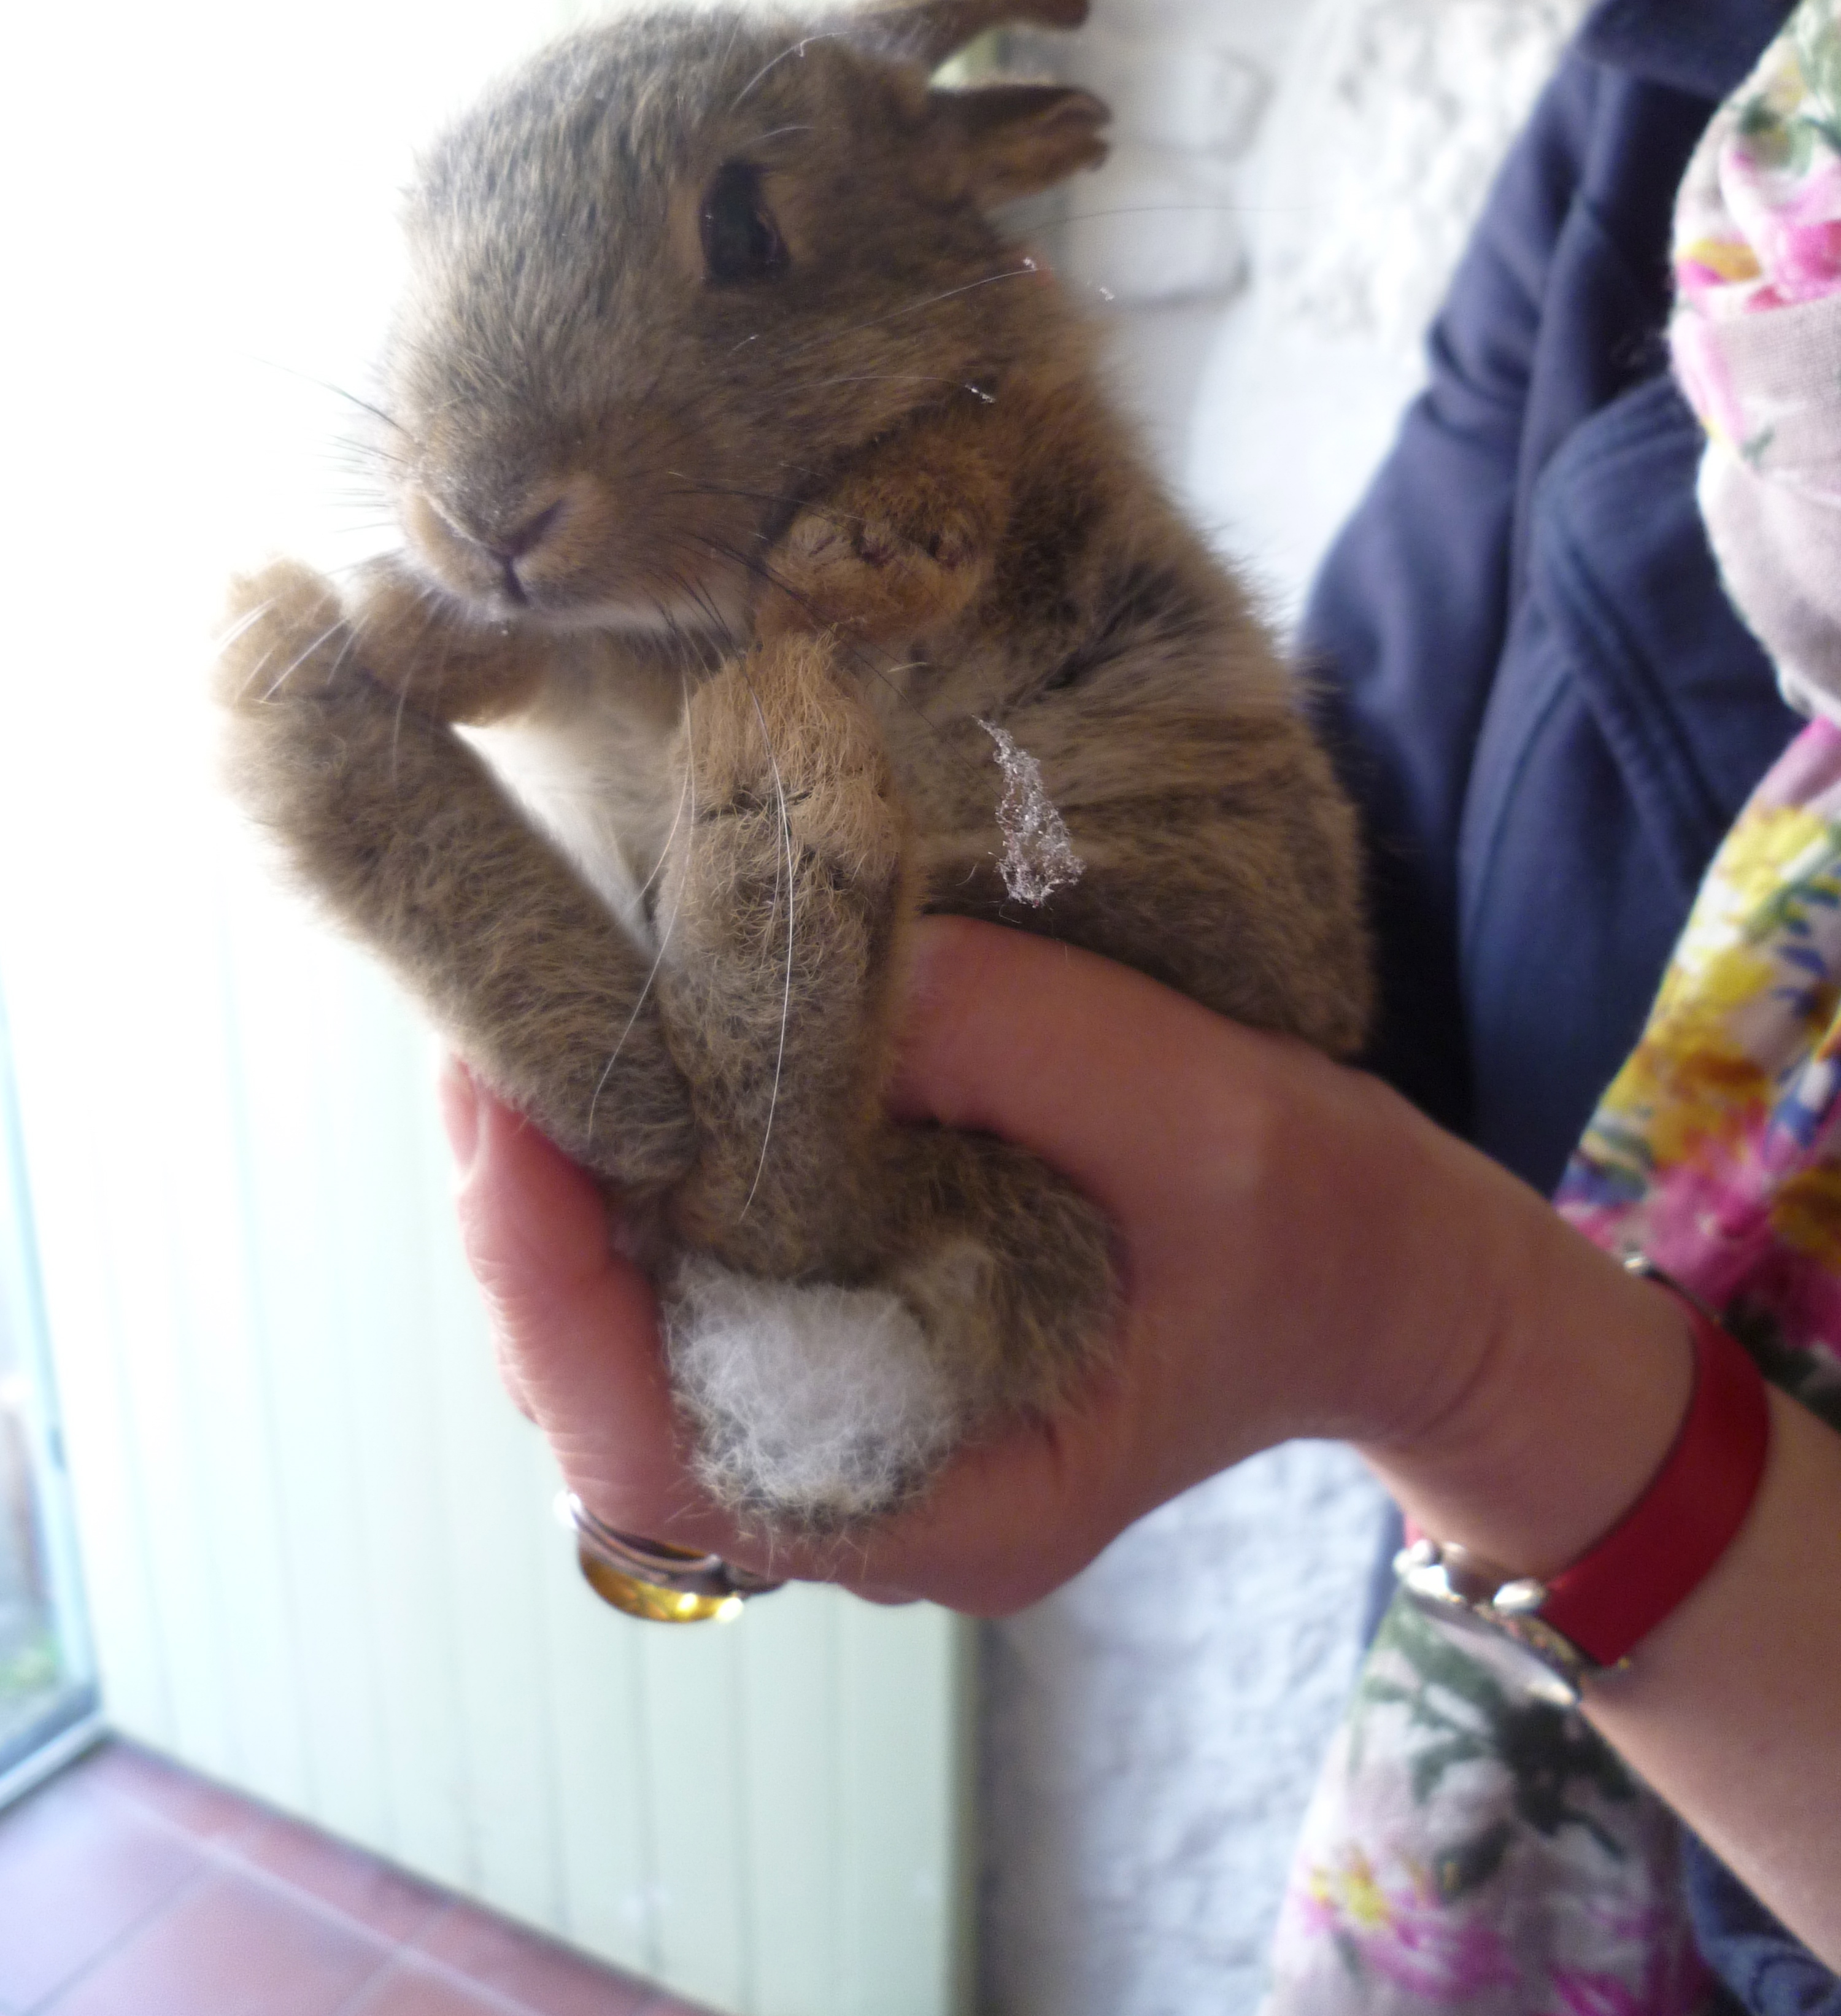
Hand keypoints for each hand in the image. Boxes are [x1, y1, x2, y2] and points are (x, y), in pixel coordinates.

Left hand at [445, 918, 1840, 1950]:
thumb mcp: (1196, 1113)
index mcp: (946, 1505)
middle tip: (486, 1029)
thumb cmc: (1321, 1226)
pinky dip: (638, 1178)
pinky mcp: (858, 1338)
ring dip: (562, 1193)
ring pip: (627, 1341)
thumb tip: (786, 963)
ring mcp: (852, 1419)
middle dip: (520, 1219)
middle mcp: (865, 1492)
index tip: (510, 1113)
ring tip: (533, 1025)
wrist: (1389, 1277)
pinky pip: (693, 1281)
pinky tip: (633, 1059)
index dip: (550, 1291)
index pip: (659, 1456)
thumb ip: (1006, 1044)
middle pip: (605, 1394)